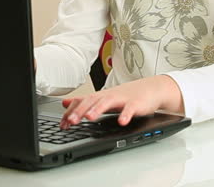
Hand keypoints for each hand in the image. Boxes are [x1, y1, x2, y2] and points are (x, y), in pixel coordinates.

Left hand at [59, 75, 183, 128]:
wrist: (151, 89)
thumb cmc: (126, 95)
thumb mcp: (103, 98)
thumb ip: (84, 102)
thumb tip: (65, 103)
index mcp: (100, 96)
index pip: (82, 102)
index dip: (71, 111)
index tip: (62, 124)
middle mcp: (109, 96)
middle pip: (92, 101)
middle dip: (81, 111)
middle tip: (71, 121)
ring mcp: (123, 99)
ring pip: (108, 102)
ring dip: (98, 109)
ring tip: (90, 118)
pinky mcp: (136, 104)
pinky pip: (130, 109)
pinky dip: (126, 115)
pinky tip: (122, 122)